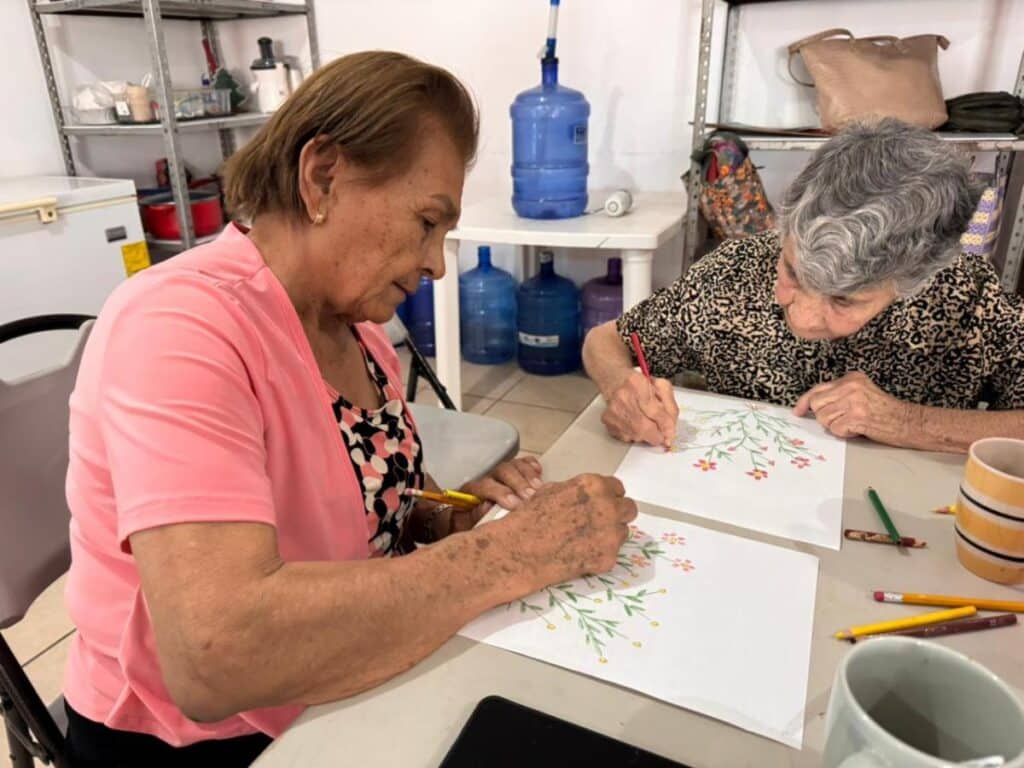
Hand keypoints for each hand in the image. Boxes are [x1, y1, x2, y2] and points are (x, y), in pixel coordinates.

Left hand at [451, 456, 544, 532]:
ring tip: (539, 488)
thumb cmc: (469, 523)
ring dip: (528, 475)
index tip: (514, 504)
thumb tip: (487, 506)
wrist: (469, 517)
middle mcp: (488, 477)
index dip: (500, 492)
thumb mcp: (467, 523)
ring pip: (514, 465)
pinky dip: (532, 465)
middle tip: (530, 496)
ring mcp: (502, 473)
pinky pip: (523, 462)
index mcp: (472, 489)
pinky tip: (539, 472)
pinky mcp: (514, 472)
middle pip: (503, 471)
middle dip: (518, 483)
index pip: (485, 485)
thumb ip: (475, 515)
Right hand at [496, 474, 637, 586]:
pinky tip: (580, 554)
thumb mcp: (552, 491)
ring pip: (623, 532)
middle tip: (601, 522)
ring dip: (609, 535)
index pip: (618, 488)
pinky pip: (612, 553)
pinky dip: (600, 554)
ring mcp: (610, 534)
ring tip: (585, 540)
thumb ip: (578, 491)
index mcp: (594, 485)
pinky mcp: (608, 558)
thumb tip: (588, 495)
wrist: (519, 550)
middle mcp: (608, 506)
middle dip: (617, 514)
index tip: (603, 504)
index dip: (609, 496)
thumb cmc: (529, 519)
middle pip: (629, 509)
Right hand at [601, 371, 678, 448]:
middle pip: (644, 428)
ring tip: (646, 422)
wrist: (615, 381)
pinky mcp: (608, 421)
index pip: (656, 412)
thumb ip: (670, 407)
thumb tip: (670, 430)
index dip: (666, 426)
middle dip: (657, 435)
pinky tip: (635, 423)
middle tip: (662, 435)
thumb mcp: (661, 388)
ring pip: (636, 435)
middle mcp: (622, 397)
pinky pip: (627, 437)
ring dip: (646, 434)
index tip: (671, 432)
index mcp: (638, 384)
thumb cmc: (639, 384)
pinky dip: (635, 435)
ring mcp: (613, 410)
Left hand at [793, 371, 915, 444]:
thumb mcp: (861, 394)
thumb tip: (811, 405)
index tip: (797, 410)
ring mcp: (853, 401)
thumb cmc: (884, 411)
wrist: (907, 421)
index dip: (805, 401)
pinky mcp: (856, 416)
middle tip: (840, 420)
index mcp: (851, 378)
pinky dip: (844, 433)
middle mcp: (850, 386)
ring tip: (852, 423)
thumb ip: (839, 395)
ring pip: (824, 418)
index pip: (818, 388)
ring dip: (835, 426)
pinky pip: (835, 429)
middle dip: (824, 416)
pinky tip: (857, 428)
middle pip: (817, 404)